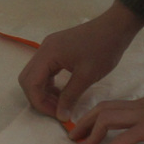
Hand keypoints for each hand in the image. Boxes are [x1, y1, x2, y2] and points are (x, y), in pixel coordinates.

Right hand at [19, 2, 143, 118]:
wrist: (116, 27)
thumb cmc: (103, 50)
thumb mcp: (87, 76)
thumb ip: (70, 97)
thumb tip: (61, 116)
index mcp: (48, 54)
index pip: (31, 83)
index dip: (40, 103)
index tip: (57, 114)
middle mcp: (43, 49)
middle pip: (28, 79)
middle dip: (39, 98)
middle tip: (57, 110)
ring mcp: (49, 48)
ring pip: (35, 75)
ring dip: (44, 91)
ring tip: (61, 103)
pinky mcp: (56, 49)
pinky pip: (45, 70)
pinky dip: (49, 83)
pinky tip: (63, 92)